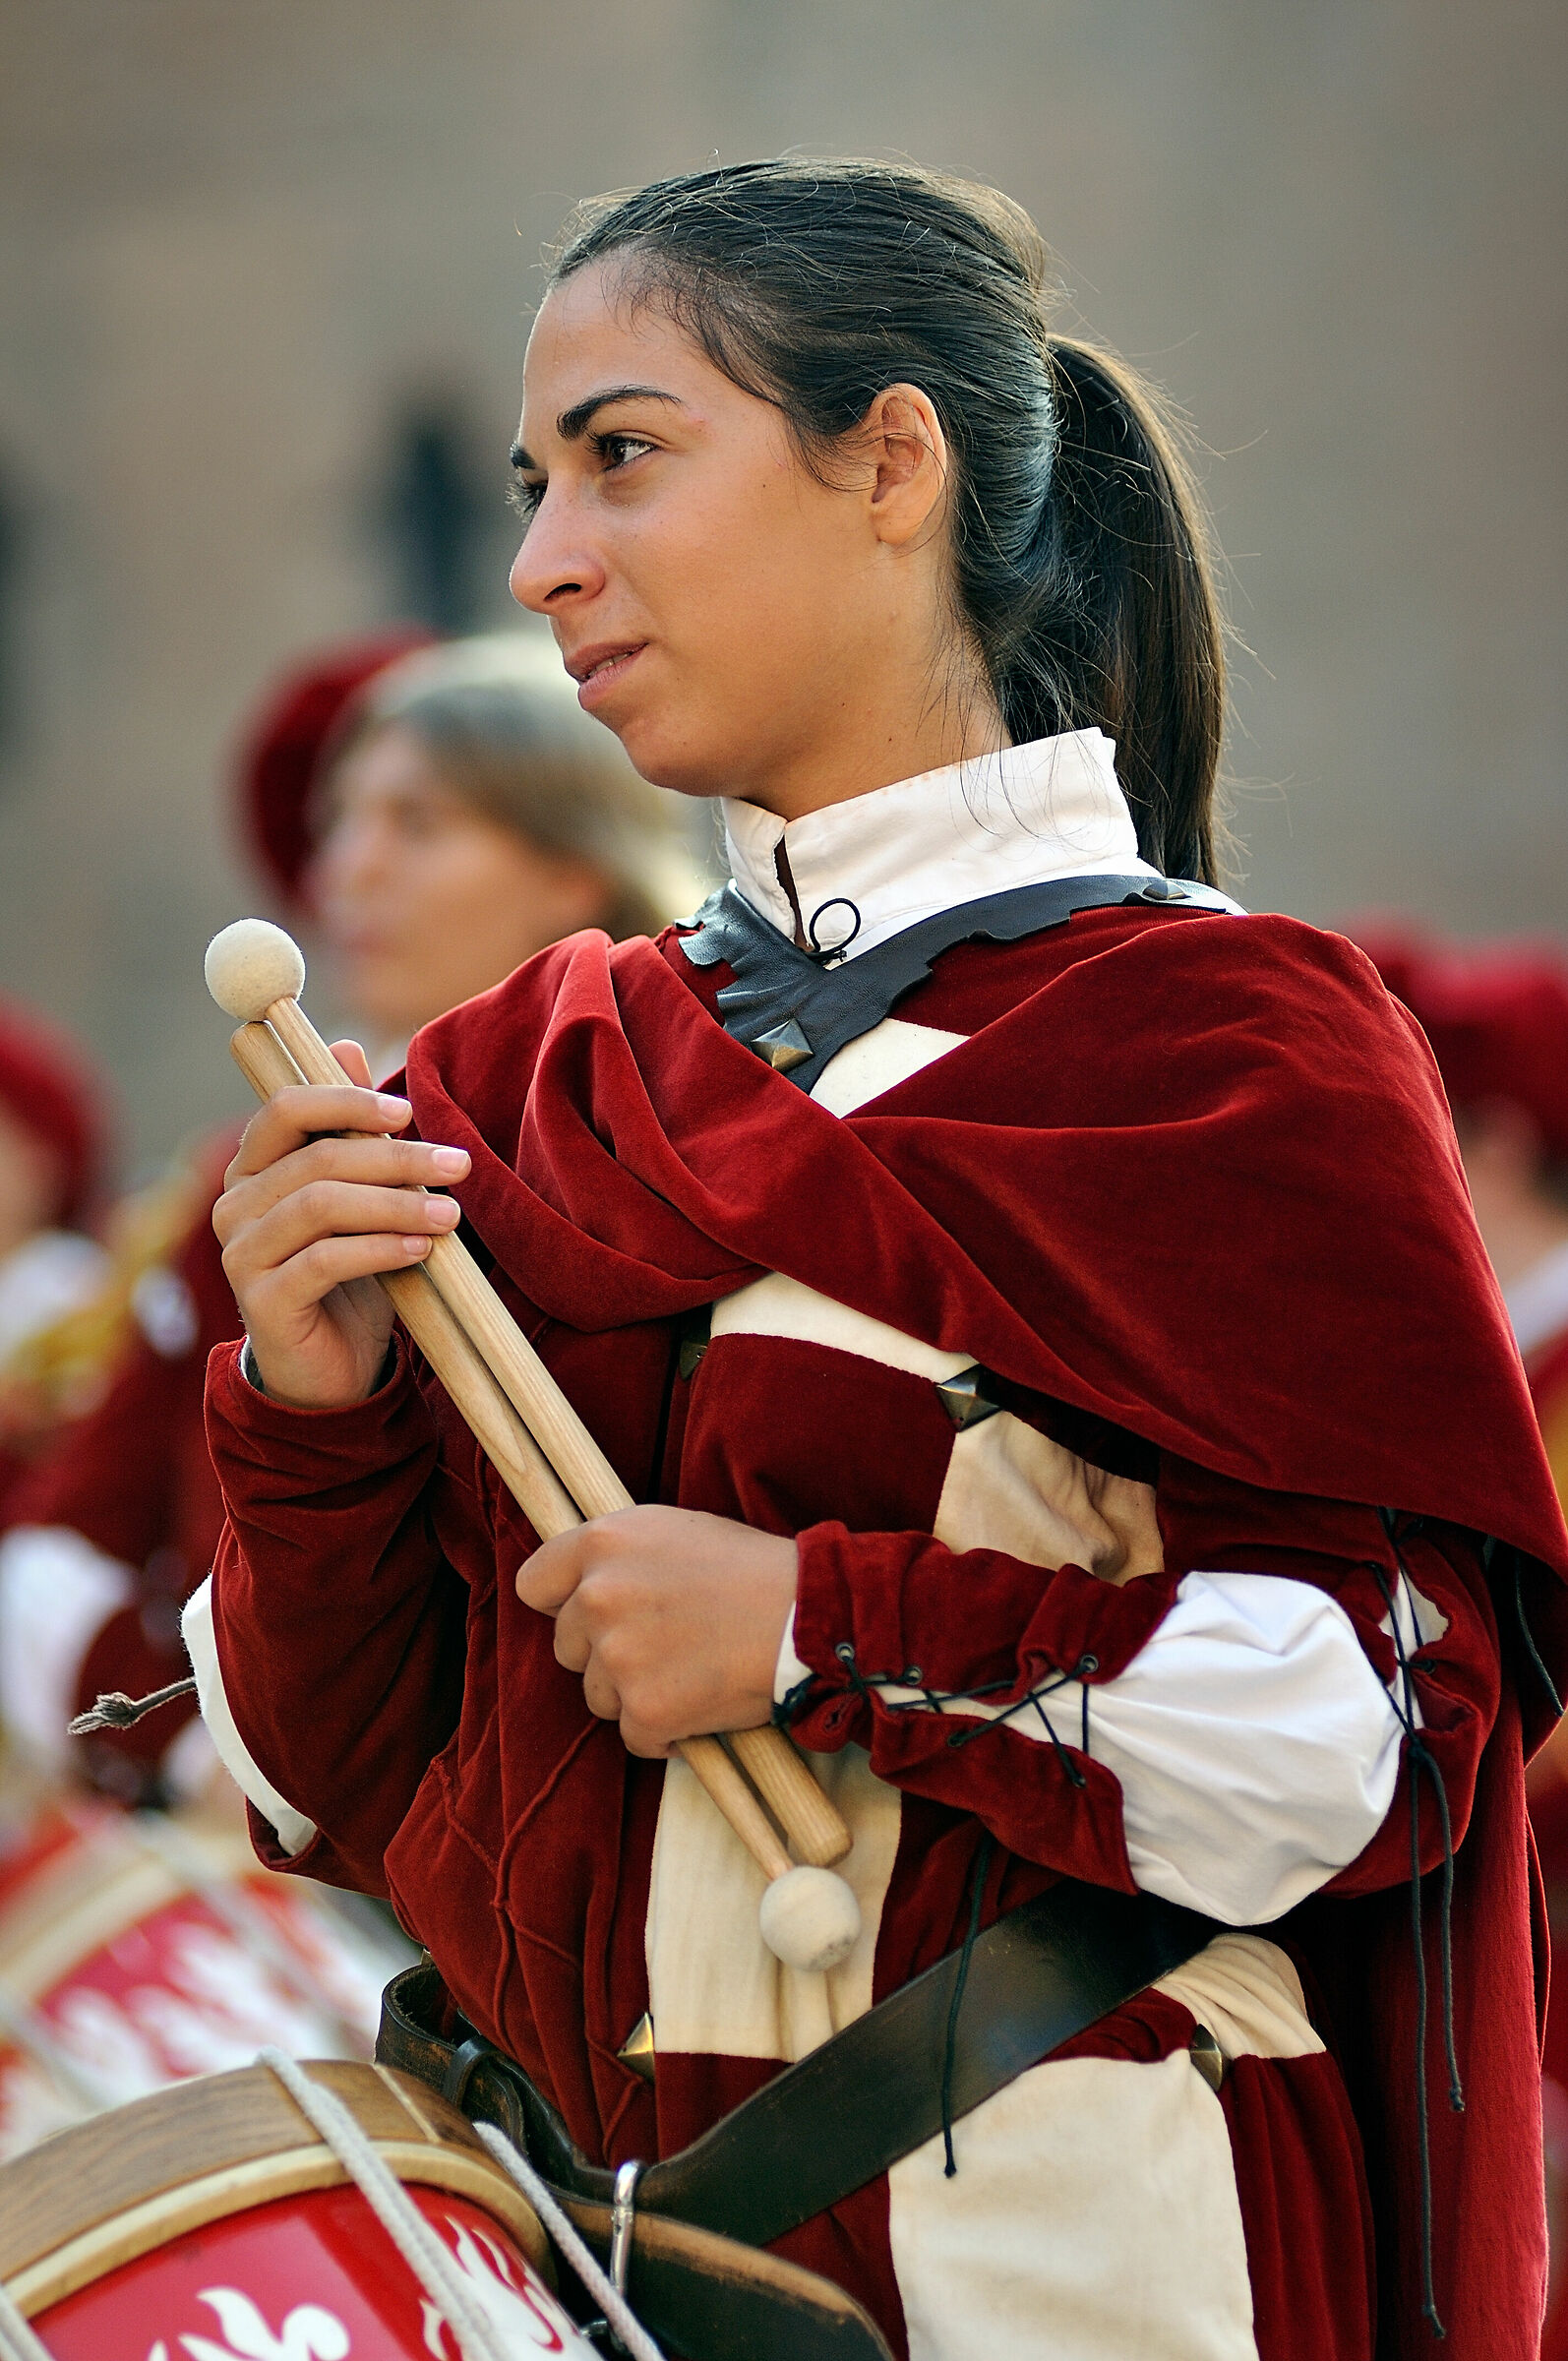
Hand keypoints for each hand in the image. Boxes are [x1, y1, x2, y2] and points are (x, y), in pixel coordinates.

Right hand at [214, 1040, 471, 1408]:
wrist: (331, 1366)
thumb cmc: (349, 1271)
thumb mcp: (356, 1195)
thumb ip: (347, 1127)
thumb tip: (345, 1044)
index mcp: (253, 1168)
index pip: (284, 1109)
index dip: (346, 1101)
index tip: (409, 1112)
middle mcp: (234, 1204)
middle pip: (316, 1158)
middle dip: (396, 1158)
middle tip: (459, 1165)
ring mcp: (240, 1253)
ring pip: (321, 1206)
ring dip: (397, 1205)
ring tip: (450, 1215)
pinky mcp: (261, 1301)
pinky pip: (324, 1261)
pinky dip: (380, 1250)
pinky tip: (421, 1251)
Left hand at [516, 1504, 798, 1757]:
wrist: (805, 1618)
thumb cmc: (748, 1569)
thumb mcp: (673, 1530)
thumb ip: (617, 1554)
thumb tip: (578, 1585)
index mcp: (602, 1543)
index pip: (534, 1584)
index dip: (561, 1603)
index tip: (592, 1615)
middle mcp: (598, 1596)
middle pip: (567, 1647)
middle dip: (605, 1653)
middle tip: (664, 1644)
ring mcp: (618, 1657)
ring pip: (598, 1695)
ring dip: (635, 1693)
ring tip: (690, 1671)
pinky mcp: (645, 1710)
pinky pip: (635, 1736)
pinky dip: (664, 1732)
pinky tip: (701, 1704)